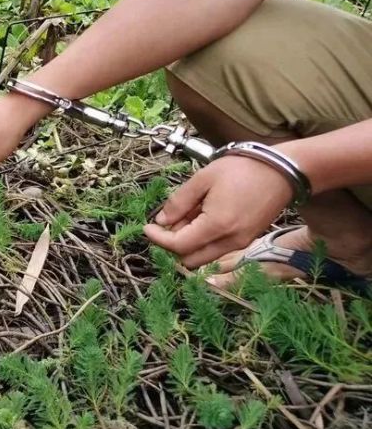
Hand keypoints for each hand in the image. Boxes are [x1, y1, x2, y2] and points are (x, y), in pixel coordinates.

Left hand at [143, 155, 293, 268]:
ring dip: (187, 244)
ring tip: (184, 216)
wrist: (282, 170)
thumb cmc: (241, 170)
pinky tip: (200, 218)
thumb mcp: (202, 179)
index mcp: (216, 226)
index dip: (158, 238)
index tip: (147, 227)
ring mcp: (241, 243)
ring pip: (204, 257)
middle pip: (189, 259)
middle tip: (165, 223)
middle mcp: (230, 242)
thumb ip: (178, 202)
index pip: (178, 246)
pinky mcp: (247, 240)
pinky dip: (203, 241)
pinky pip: (217, 249)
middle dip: (171, 245)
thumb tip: (161, 221)